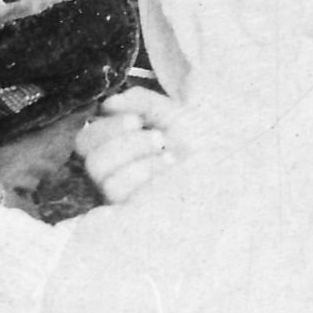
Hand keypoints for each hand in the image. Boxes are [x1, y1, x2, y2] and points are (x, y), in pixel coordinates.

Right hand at [75, 88, 197, 203]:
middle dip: (117, 134)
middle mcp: (113, 172)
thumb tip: (108, 103)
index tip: (136, 119)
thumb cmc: (202, 146)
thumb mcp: (174, 115)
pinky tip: (168, 166)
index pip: (88, 138)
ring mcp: (118, 193)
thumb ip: (142, 102)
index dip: (106, 124)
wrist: (226, 174)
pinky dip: (142, 169)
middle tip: (155, 135)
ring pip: (98, 167)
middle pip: (85, 148)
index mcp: (119, 149)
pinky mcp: (126, 209)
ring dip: (132, 149)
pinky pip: (115, 186)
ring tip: (167, 151)